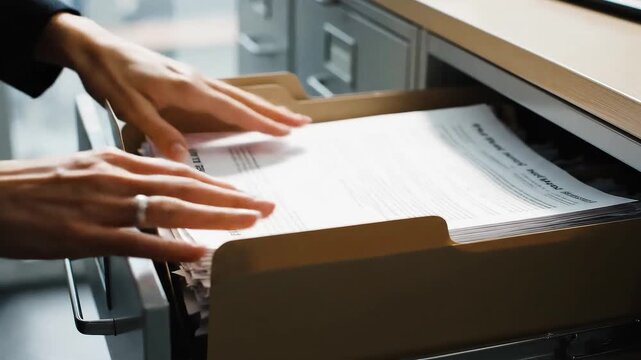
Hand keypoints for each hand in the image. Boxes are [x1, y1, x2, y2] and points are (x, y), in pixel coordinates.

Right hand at [0, 148, 274, 260]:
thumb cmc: (34, 185)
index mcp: (117, 161)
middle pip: (186, 186)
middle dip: (230, 197)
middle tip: (263, 205)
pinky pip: (139, 241)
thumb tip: (156, 190)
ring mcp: (105, 206)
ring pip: (172, 208)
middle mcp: (117, 178)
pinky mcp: (89, 234)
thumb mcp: (85, 168)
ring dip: (215, 216)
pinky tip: (199, 249)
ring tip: (247, 222)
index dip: (216, 182)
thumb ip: (124, 178)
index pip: (179, 170)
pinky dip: (173, 245)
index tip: (243, 190)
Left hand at [35, 13, 310, 160]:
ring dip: (263, 107)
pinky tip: (246, 110)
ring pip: (237, 95)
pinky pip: (223, 94)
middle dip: (275, 113)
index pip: (234, 108)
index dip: (262, 122)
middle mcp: (196, 81)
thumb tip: (183, 157)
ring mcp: (193, 79)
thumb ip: (157, 132)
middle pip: (245, 100)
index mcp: (188, 88)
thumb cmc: (111, 76)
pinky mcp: (186, 81)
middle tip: (302, 123)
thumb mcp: (128, 107)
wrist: (96, 49)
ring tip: (285, 117)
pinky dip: (242, 103)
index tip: (287, 131)